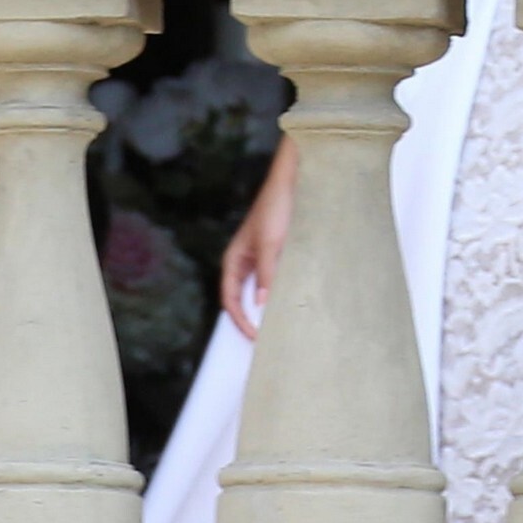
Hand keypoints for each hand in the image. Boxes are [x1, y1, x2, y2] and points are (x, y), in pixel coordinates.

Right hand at [219, 140, 296, 338]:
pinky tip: (292, 305)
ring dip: (267, 308)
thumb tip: (260, 305)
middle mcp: (245, 263)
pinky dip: (280, 295)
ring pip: (260, 292)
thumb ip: (266, 274)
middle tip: (266, 340)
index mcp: (234, 260)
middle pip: (242, 299)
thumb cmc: (276, 208)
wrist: (293, 183)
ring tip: (279, 328)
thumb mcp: (271, 243)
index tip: (255, 336)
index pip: (229, 299)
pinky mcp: (278, 256)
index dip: (239, 320)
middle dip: (251, 319)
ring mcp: (262, 260)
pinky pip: (276, 282)